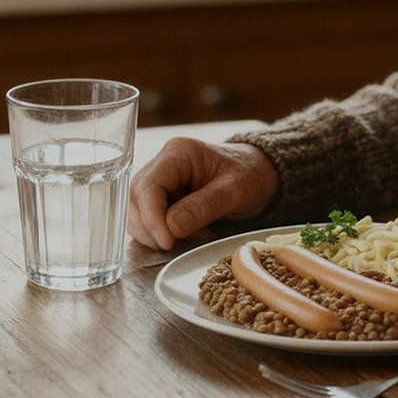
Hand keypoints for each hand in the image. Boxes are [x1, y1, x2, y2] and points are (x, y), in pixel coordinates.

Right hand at [128, 137, 278, 249]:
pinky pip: (149, 219)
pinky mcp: (162, 197)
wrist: (260, 175)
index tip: (167, 241)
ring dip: (157, 233)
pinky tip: (189, 234)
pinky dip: (163, 234)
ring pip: (138, 212)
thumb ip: (202, 207)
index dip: (152, 216)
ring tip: (193, 235)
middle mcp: (162, 164)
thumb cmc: (251, 176)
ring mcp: (160, 181)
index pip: (148, 186)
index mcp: (178, 153)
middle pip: (137, 199)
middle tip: (178, 243)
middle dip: (152, 228)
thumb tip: (170, 228)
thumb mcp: (234, 191)